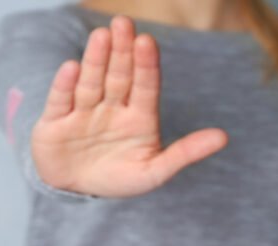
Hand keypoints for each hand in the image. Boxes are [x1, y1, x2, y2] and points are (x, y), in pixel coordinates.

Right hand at [31, 16, 227, 196]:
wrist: (76, 191)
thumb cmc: (120, 178)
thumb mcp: (154, 172)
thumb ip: (185, 153)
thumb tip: (223, 137)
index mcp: (138, 116)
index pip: (145, 86)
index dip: (146, 64)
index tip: (147, 41)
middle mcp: (111, 107)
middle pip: (118, 76)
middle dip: (121, 51)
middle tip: (124, 23)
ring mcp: (82, 112)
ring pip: (91, 82)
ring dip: (95, 60)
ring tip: (102, 36)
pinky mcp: (54, 122)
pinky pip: (60, 102)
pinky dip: (65, 86)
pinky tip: (71, 67)